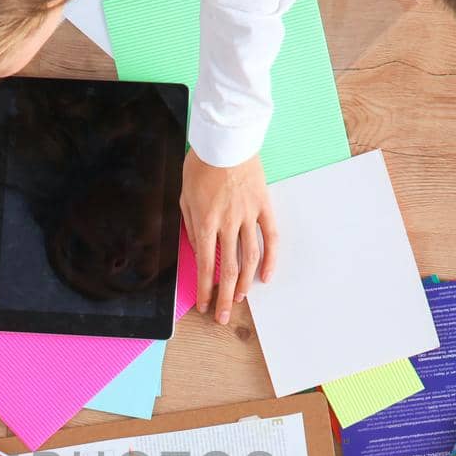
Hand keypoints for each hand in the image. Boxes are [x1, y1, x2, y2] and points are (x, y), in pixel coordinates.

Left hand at [181, 151, 277, 324]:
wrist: (225, 139)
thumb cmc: (201, 165)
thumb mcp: (185, 197)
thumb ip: (191, 227)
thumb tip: (198, 252)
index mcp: (205, 222)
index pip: (206, 265)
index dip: (205, 289)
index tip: (203, 304)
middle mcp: (228, 223)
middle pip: (228, 268)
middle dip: (224, 296)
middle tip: (222, 316)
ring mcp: (248, 215)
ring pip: (249, 257)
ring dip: (245, 282)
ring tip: (240, 299)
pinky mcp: (263, 206)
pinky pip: (270, 236)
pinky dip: (270, 258)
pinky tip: (267, 276)